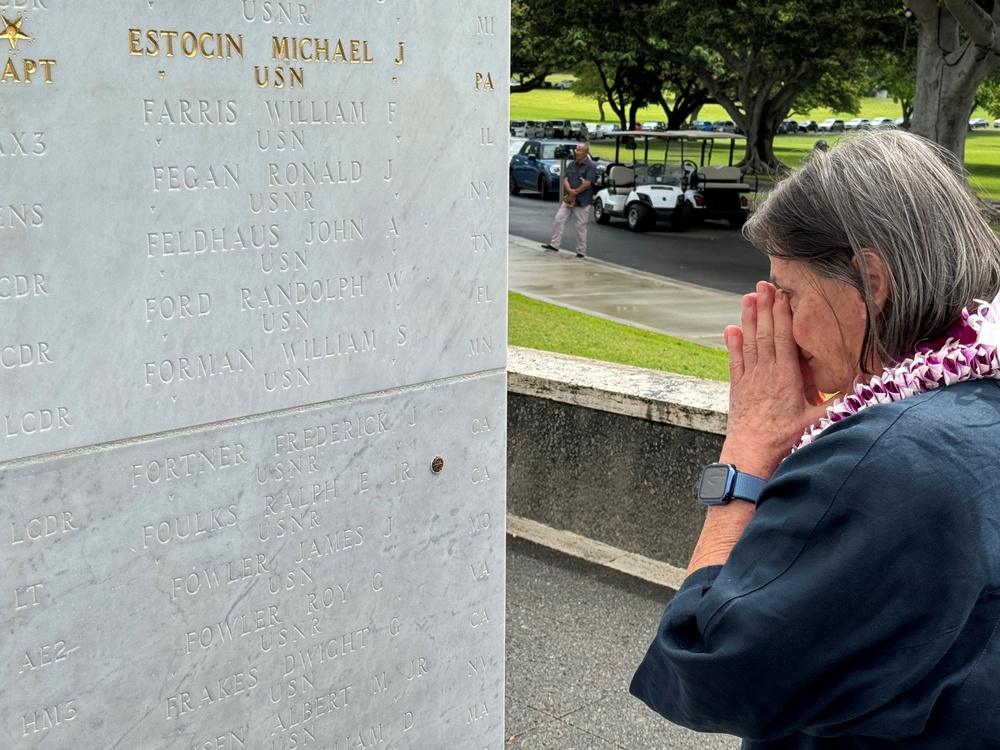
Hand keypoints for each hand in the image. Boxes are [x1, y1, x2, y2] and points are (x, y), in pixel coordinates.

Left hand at [720, 282, 829, 476]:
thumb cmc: (786, 440)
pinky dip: (733, 343)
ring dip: (749, 319)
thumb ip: (841, 401)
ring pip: (749, 342)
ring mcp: (749, 379)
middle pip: (766, 334)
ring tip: (749, 297)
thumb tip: (866, 385)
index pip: (785, 339)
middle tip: (765, 284)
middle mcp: (766, 373)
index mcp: (786, 378)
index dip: (784, 315)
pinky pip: (735, 360)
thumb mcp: (819, 421)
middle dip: (766, 308)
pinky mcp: (738, 388)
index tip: (784, 294)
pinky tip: (731, 329)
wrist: (751, 455)